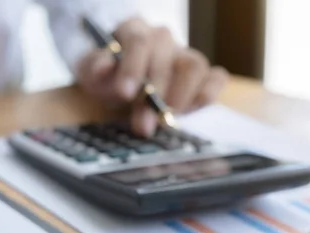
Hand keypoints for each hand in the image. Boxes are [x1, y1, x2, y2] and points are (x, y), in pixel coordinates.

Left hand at [77, 17, 228, 135]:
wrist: (119, 85)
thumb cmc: (107, 78)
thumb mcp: (93, 75)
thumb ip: (96, 69)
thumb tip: (104, 66)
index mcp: (134, 30)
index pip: (139, 41)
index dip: (133, 68)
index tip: (125, 94)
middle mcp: (162, 38)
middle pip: (166, 57)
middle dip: (154, 94)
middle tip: (143, 124)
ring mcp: (184, 54)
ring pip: (194, 65)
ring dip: (181, 96)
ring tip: (166, 120)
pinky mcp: (202, 73)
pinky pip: (216, 77)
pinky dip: (208, 94)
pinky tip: (191, 111)